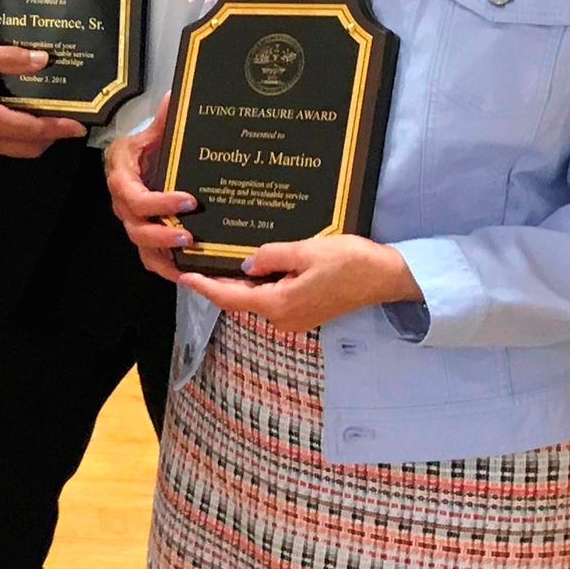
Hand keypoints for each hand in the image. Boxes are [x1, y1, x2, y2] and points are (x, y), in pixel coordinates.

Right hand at [0, 42, 84, 158]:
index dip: (56, 129)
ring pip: (15, 149)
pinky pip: (1, 145)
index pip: (28, 130)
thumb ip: (8, 58)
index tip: (78, 125)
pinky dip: (17, 135)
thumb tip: (42, 60)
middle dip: (50, 136)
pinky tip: (22, 116)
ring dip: (34, 137)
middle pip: (27, 147)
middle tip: (67, 119)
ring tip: (48, 115)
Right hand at [104, 112, 193, 281]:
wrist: (135, 159)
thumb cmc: (143, 147)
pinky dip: (166, 268)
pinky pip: (150, 258)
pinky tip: (189, 272)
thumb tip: (174, 98)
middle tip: (190, 235)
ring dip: (165, 255)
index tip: (189, 201)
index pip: (134, 196)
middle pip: (135, 228)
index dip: (159, 203)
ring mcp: (132, 222)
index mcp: (122, 176)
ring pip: (141, 247)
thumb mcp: (151, 132)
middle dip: (162, 235)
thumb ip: (163, 120)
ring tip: (190, 257)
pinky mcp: (143, 236)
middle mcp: (123, 203)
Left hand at [177, 234, 418, 333]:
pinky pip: (272, 298)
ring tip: (219, 258)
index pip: (230, 297)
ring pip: (256, 299)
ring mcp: (294, 318)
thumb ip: (271, 256)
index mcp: (279, 305)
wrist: (387, 276)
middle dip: (218, 282)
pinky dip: (259, 284)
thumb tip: (246, 263)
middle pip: (240, 299)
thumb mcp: (306, 250)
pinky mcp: (304, 311)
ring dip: (239, 282)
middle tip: (196, 261)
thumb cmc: (350, 261)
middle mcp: (282, 318)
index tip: (182, 276)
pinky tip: (254, 265)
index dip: (204, 286)